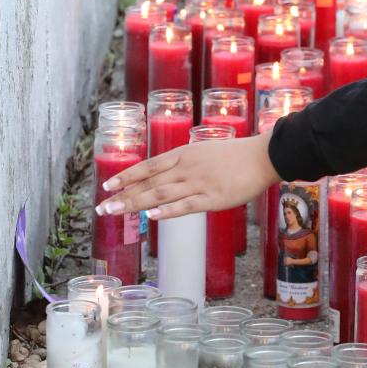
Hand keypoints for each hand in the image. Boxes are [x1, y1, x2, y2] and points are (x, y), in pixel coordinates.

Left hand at [96, 133, 278, 221]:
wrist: (263, 156)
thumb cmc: (236, 154)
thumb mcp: (204, 151)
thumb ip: (185, 163)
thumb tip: (166, 174)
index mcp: (184, 154)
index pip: (148, 166)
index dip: (126, 176)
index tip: (107, 185)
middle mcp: (187, 168)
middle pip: (149, 182)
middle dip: (123, 195)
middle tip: (102, 207)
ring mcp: (199, 183)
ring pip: (161, 194)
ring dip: (135, 204)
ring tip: (115, 212)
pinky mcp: (213, 198)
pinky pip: (186, 206)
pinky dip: (167, 211)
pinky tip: (151, 216)